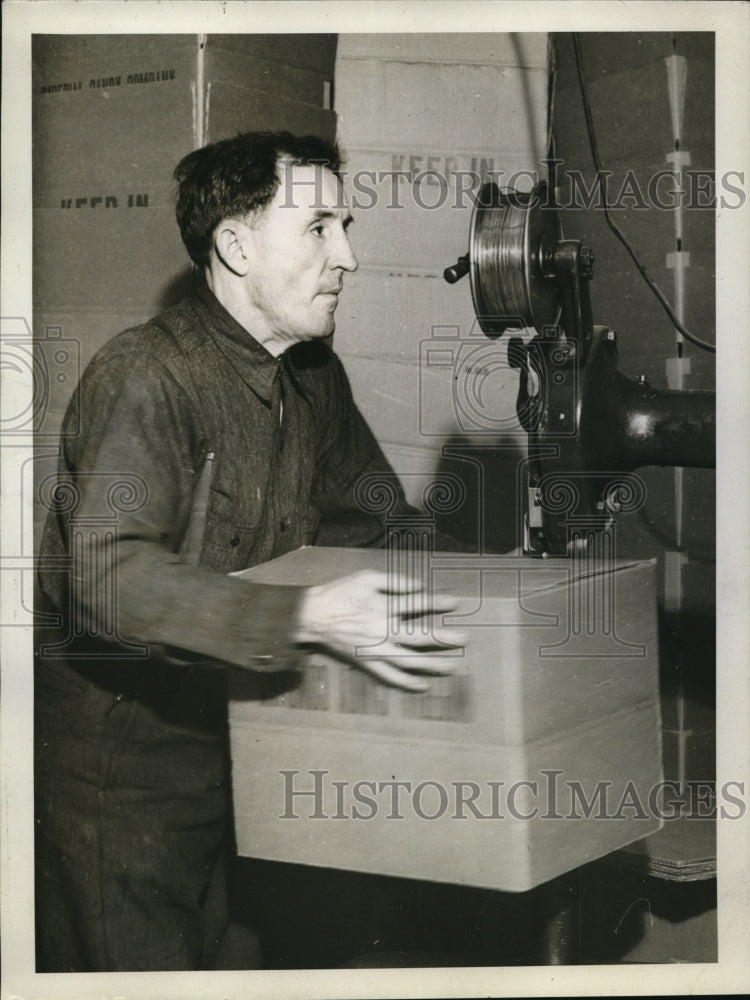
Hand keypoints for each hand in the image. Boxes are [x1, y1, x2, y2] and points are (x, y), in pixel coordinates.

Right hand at [295, 570, 464, 691]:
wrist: (313, 616)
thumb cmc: (340, 593)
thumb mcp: (366, 577)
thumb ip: (395, 582)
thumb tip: (419, 586)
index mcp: (383, 607)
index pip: (418, 605)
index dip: (439, 602)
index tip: (457, 602)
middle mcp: (383, 631)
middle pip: (420, 636)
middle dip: (445, 638)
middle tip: (465, 639)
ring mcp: (375, 650)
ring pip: (409, 661)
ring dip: (432, 665)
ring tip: (452, 667)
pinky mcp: (366, 662)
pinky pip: (389, 676)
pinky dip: (406, 683)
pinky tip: (422, 686)